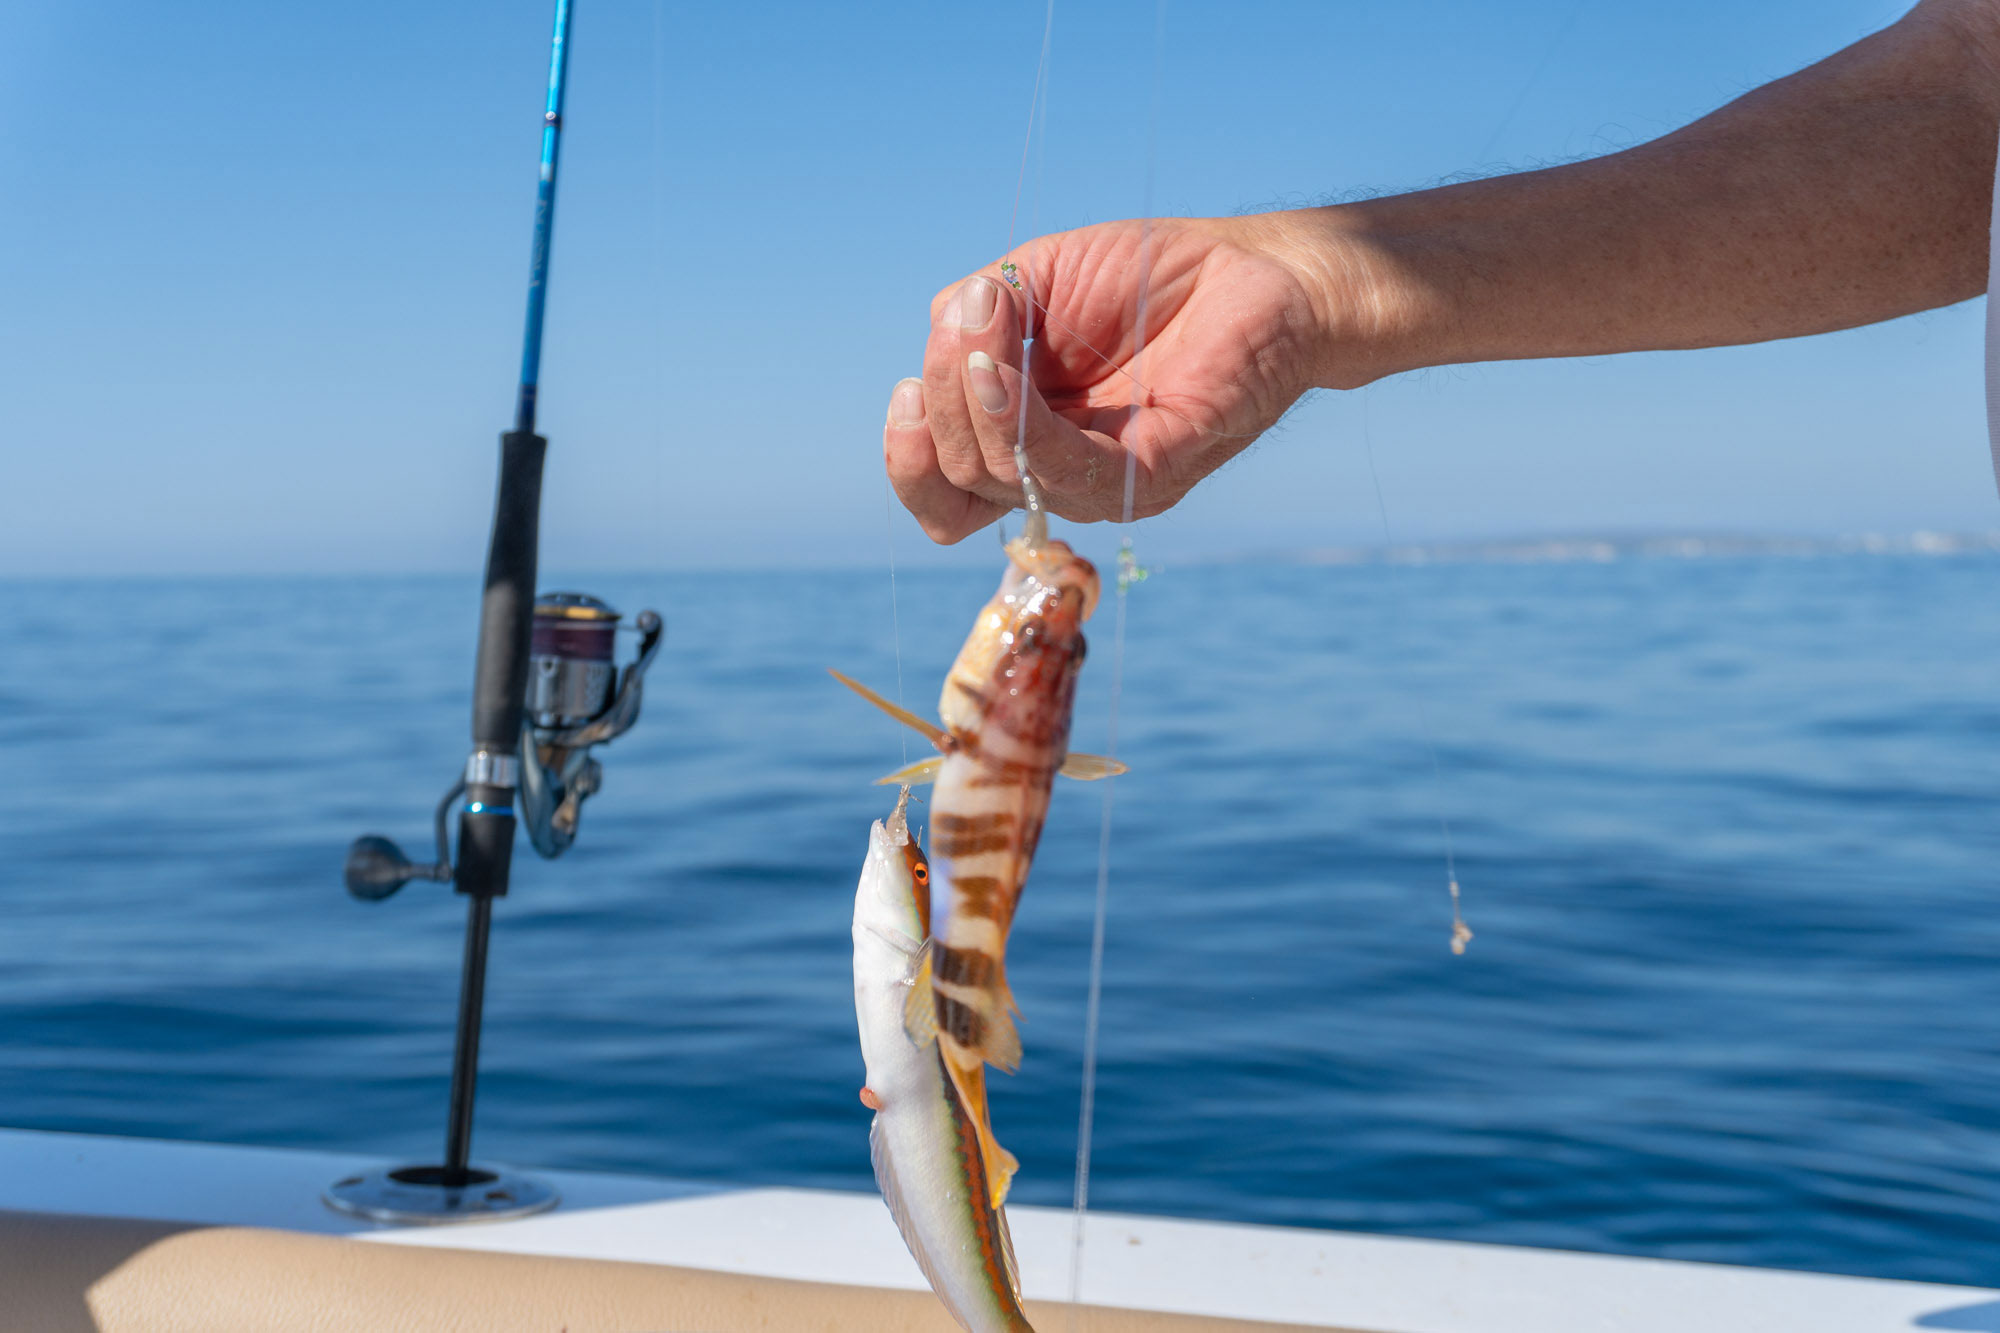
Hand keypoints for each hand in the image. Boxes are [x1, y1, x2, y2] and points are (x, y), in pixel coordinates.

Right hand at [884, 216, 1352, 543]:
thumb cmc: (1153, 278)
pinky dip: (1022, 424)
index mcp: (1025, 441)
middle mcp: (1059, 476)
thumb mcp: (1037, 278)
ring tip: (985, 328)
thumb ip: (978, 310)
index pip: (943, 493)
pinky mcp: (1153, 473)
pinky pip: (1068, 471)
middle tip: (969, 321)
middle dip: (940, 400)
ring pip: (1002, 480)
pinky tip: (1006, 370)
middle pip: (959, 482)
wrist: (1259, 271)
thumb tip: (945, 334)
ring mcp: (1106, 483)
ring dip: (972, 403)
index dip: (908, 455)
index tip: (904, 387)